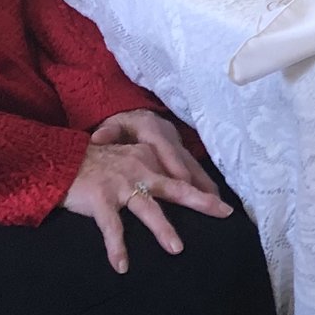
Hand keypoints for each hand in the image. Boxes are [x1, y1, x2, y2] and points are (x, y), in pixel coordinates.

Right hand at [61, 125, 231, 272]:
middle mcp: (138, 169)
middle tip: (224, 212)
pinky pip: (112, 227)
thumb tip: (173, 187)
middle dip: (201, 201)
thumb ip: (148, 170)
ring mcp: (119, 184)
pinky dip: (117, 247)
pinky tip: (122, 267)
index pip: (179, 176)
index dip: (202, 189)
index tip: (224, 204)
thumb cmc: (94, 163)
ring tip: (177, 250)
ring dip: (163, 230)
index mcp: (147, 159)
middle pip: (175, 188)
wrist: (58, 159)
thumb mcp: (126, 159)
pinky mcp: (100, 198)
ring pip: (148, 209)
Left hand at [91, 108, 221, 196]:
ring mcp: (178, 142)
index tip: (182, 183)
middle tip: (209, 199)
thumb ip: (107, 132)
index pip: (165, 149)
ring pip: (193, 164)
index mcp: (151, 128)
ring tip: (216, 203)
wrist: (132, 112)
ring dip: (204, 184)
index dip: (175, 166)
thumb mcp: (111, 125)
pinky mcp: (181, 150)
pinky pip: (194, 167)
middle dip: (196, 180)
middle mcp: (169, 135)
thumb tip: (98, 138)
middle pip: (184, 159)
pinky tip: (211, 196)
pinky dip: (203, 182)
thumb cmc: (120, 124)